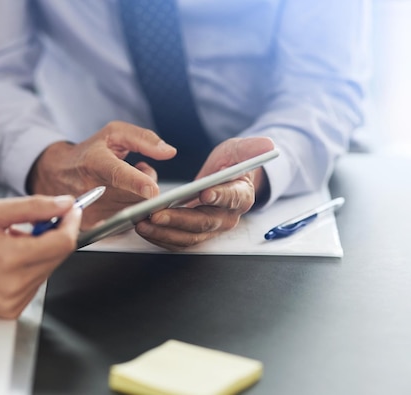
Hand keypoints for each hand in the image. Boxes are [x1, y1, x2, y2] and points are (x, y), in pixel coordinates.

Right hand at [0, 195, 80, 318]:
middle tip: (32, 223)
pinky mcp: (11, 310)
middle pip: (58, 257)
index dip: (71, 223)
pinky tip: (8, 262)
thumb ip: (33, 207)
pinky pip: (35, 284)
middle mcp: (13, 285)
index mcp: (9, 259)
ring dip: (40, 252)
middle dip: (54, 235)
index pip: (62, 243)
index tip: (70, 211)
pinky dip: (30, 269)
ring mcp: (12, 302)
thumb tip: (64, 204)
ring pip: (49, 270)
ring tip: (11, 244)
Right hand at [28, 121, 176, 228]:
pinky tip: (121, 200)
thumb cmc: (90, 152)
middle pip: (134, 197)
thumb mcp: (114, 134)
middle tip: (141, 172)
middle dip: (148, 186)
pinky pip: (125, 223)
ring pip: (133, 211)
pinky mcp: (91, 225)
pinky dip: (130, 212)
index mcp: (96, 162)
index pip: (118, 173)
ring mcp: (90, 210)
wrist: (56, 174)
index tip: (153, 190)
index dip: (137, 182)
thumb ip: (144, 139)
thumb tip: (170, 152)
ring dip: (139, 199)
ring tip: (127, 184)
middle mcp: (91, 188)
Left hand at [135, 137, 274, 249]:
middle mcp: (227, 217)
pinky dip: (159, 237)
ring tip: (142, 222)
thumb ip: (251, 148)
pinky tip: (142, 227)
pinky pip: (177, 241)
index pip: (232, 198)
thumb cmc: (231, 164)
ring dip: (164, 232)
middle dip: (179, 219)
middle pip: (204, 222)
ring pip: (189, 236)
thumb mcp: (239, 150)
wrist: (224, 180)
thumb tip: (268, 144)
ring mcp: (211, 229)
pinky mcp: (195, 234)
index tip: (204, 192)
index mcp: (241, 196)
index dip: (219, 196)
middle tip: (156, 214)